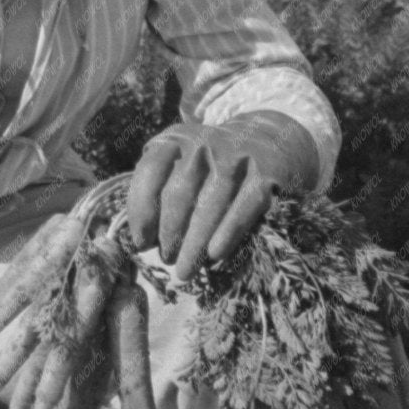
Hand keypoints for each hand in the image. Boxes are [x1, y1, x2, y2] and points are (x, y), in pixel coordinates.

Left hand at [125, 114, 317, 282]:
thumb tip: (141, 242)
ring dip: (194, 243)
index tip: (142, 243)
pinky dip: (228, 232)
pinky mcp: (264, 172)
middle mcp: (202, 143)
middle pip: (179, 194)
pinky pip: (244, 206)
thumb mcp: (180, 164)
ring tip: (185, 271)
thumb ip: (158, 192)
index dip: (142, 210)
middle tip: (167, 260)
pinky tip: (215, 255)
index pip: (150, 172)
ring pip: (210, 204)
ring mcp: (235, 156)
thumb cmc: (211, 165)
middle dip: (169, 234)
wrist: (268, 138)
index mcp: (175, 140)